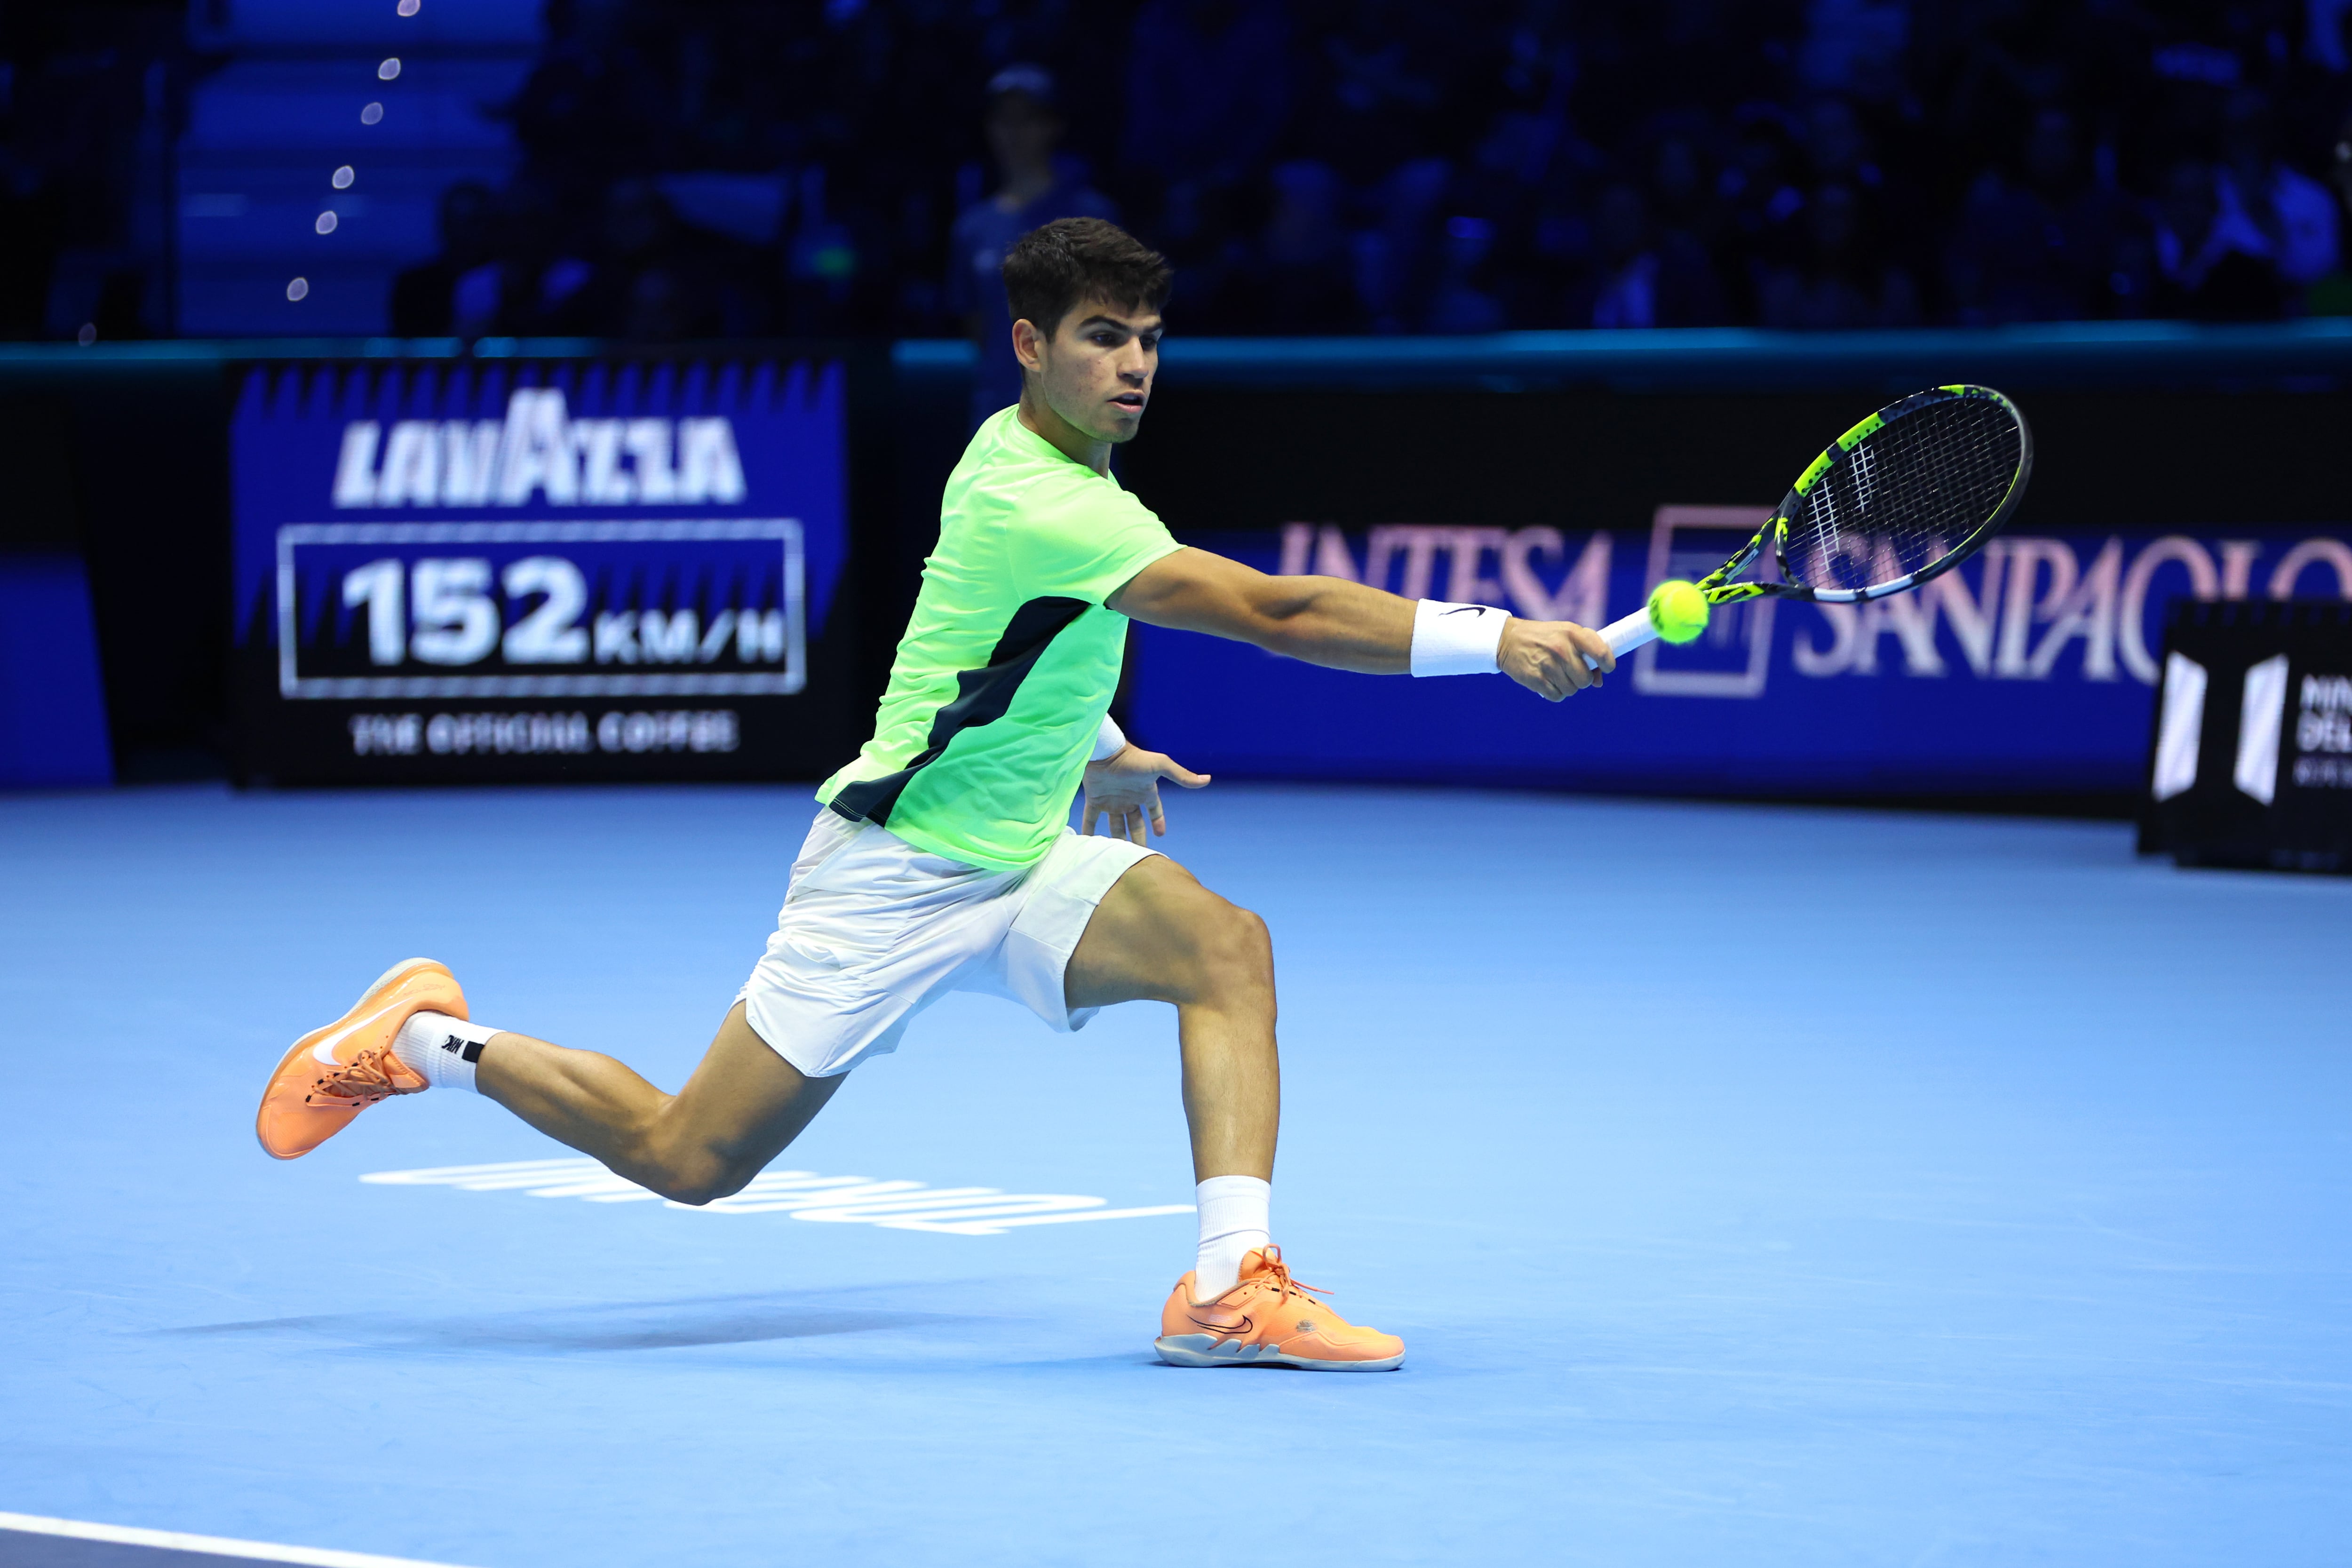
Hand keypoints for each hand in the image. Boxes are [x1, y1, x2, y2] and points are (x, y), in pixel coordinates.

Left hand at [1082, 743, 1210, 843]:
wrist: (1105, 751)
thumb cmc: (1134, 758)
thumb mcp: (1161, 766)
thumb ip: (1182, 776)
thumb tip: (1207, 779)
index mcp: (1145, 792)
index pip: (1154, 811)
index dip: (1158, 822)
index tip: (1161, 835)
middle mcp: (1129, 798)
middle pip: (1135, 823)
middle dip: (1138, 838)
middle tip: (1139, 855)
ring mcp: (1112, 799)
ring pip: (1115, 824)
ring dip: (1116, 838)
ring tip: (1116, 856)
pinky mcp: (1095, 799)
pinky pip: (1091, 818)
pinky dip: (1088, 829)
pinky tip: (1086, 842)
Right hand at [1498, 618, 1613, 701]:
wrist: (1508, 639)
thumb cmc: (1544, 638)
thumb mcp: (1565, 634)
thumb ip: (1586, 652)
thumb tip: (1599, 682)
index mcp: (1572, 632)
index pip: (1600, 652)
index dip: (1608, 663)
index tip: (1607, 667)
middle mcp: (1561, 648)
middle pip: (1585, 679)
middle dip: (1582, 679)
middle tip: (1571, 672)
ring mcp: (1548, 664)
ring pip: (1572, 690)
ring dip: (1567, 686)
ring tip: (1556, 674)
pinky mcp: (1536, 679)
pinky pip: (1557, 696)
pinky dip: (1554, 693)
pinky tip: (1547, 681)